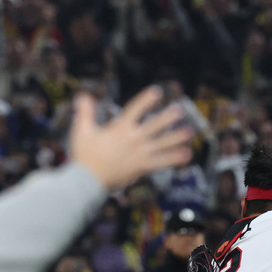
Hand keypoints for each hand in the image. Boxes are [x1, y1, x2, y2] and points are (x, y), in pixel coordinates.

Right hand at [69, 89, 191, 190]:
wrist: (88, 180)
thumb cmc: (84, 156)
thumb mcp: (82, 130)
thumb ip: (85, 112)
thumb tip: (83, 96)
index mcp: (120, 128)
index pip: (136, 109)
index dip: (146, 100)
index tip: (157, 92)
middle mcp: (133, 138)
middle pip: (155, 125)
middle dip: (168, 117)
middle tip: (180, 110)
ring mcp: (140, 153)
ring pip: (163, 143)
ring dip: (177, 137)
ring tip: (189, 132)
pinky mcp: (142, 167)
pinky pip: (162, 162)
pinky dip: (175, 158)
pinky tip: (187, 154)